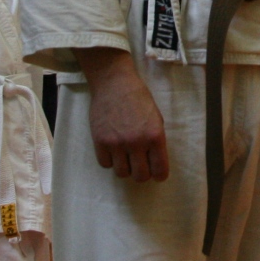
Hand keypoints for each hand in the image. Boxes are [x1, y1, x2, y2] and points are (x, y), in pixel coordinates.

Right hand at [78, 47, 167, 181]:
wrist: (114, 83)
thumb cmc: (138, 98)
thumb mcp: (156, 118)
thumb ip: (156, 140)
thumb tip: (154, 161)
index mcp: (155, 136)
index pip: (160, 170)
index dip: (159, 174)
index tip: (156, 172)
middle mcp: (136, 142)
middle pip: (140, 177)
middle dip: (141, 173)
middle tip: (139, 164)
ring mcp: (117, 143)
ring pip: (122, 173)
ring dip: (124, 167)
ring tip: (125, 155)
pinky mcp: (100, 142)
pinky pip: (105, 164)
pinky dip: (109, 160)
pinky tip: (113, 149)